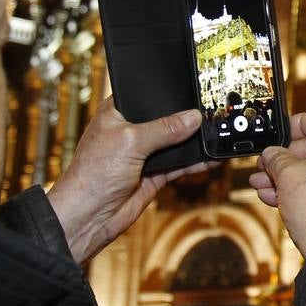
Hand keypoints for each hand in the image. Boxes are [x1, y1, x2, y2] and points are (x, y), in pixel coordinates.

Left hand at [47, 97, 208, 264]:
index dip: (164, 92)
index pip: (145, 95)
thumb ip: (164, 128)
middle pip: (164, 120)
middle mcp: (130, 131)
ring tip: (216, 134)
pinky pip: (179, 165)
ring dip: (192, 141)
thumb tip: (192, 118)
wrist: (90, 217)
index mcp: (116, 113)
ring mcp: (142, 154)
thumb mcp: (130, 141)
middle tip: (209, 112)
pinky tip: (210, 158)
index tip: (190, 89)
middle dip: (184, 119)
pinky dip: (195, 163)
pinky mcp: (153, 174)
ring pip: (174, 143)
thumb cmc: (92, 175)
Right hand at [249, 109, 305, 256]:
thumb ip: (276, 158)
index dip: (295, 123)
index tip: (278, 135)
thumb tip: (271, 155)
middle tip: (264, 166)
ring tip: (262, 185)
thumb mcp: (287, 176)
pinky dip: (303, 188)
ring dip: (288, 175)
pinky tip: (276, 198)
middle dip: (285, 157)